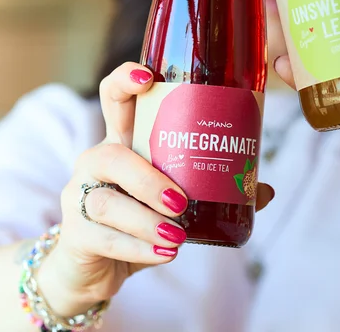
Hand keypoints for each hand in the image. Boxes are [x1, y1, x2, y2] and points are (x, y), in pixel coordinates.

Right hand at [38, 62, 274, 315]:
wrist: (99, 263)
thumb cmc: (141, 218)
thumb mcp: (175, 199)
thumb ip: (214, 192)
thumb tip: (264, 189)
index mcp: (125, 142)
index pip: (115, 99)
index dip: (125, 81)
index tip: (148, 76)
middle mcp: (97, 162)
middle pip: (112, 156)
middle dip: (148, 179)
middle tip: (182, 202)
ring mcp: (80, 196)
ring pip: (107, 203)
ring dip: (147, 221)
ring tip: (178, 238)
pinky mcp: (75, 233)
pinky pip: (104, 239)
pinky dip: (139, 250)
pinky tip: (164, 254)